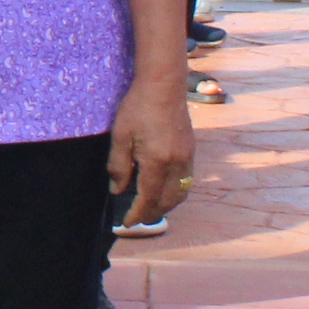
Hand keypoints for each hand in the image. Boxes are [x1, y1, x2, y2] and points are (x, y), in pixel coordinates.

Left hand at [107, 71, 195, 226]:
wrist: (164, 85)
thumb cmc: (137, 108)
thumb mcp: (120, 136)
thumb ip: (118, 166)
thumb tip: (117, 190)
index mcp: (157, 162)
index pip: (148, 198)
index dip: (137, 214)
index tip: (126, 223)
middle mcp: (177, 164)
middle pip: (168, 201)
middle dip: (152, 214)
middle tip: (136, 219)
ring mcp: (187, 157)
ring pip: (181, 193)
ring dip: (166, 206)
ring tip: (150, 209)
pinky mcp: (191, 150)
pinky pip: (186, 181)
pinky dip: (175, 192)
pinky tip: (163, 190)